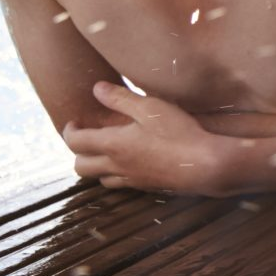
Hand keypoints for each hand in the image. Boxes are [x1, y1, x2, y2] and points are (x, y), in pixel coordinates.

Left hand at [62, 83, 238, 194]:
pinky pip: (121, 184)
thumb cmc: (179, 133)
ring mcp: (131, 179)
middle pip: (80, 167)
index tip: (75, 122)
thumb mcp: (151, 108)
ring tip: (107, 151)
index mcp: (113, 144)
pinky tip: (131, 163)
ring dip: (96, 166)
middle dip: (77, 152)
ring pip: (99, 179)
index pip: (75, 142)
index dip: (69, 131)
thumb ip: (121, 98)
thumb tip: (97, 89)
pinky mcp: (146, 186)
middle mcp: (116, 165)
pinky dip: (116, 174)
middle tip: (87, 138)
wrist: (205, 165)